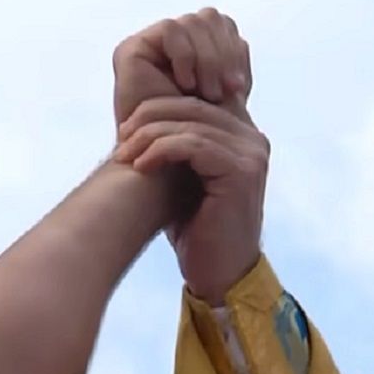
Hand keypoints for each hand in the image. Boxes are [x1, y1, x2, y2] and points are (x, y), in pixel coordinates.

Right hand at [112, 8, 251, 125]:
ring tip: (208, 94)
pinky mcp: (131, 49)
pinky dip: (186, 55)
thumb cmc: (197, 137)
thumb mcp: (225, 98)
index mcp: (192, 50)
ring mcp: (150, 45)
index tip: (239, 89)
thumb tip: (242, 40)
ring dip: (208, 59)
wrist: (166, 166)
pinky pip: (170, 29)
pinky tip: (186, 84)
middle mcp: (170, 44)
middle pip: (210, 18)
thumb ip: (232, 66)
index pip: (223, 26)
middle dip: (224, 53)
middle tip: (229, 91)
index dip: (234, 50)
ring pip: (193, 21)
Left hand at [114, 96, 267, 304]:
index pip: (197, 99)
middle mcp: (253, 138)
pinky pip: (194, 144)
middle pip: (193, 105)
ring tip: (124, 155)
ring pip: (190, 123)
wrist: (220, 275)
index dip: (159, 105)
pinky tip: (141, 166)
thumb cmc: (198, 230)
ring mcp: (251, 154)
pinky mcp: (242, 172)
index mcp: (242, 134)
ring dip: (149, 136)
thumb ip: (180, 144)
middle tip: (120, 136)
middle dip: (149, 117)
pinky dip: (162, 150)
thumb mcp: (187, 178)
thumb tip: (142, 118)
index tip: (127, 126)